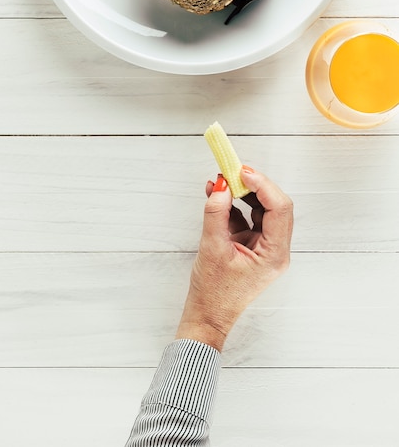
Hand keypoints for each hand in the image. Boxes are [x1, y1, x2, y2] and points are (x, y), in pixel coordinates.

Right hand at [176, 168, 292, 350]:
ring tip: (222, 180)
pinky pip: (245, 219)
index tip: (242, 172)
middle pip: (273, 206)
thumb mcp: (212, 249)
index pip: (279, 209)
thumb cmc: (213, 293)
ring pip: (259, 210)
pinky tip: (216, 195)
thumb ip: (216, 214)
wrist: (207, 315)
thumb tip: (221, 188)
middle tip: (233, 170)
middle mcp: (274, 249)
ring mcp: (263, 247)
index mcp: (274, 254)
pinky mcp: (250, 246)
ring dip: (241, 193)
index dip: (262, 186)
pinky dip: (232, 206)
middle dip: (253, 186)